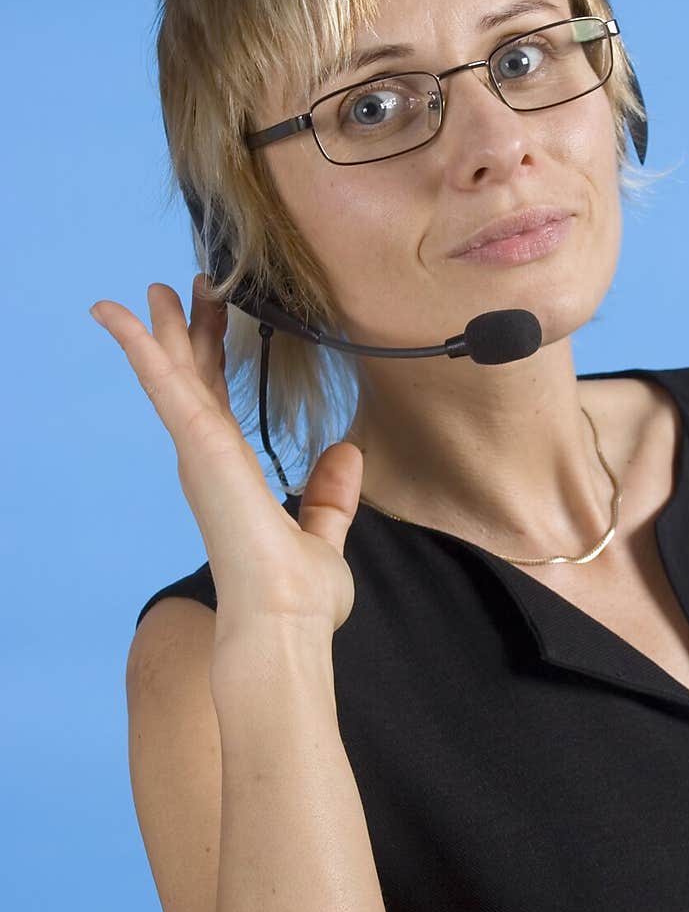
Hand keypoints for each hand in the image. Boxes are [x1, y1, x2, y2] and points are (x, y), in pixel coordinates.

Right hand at [90, 277, 362, 649]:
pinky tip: (119, 316)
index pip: (218, 403)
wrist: (285, 626)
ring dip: (158, 330)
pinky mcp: (198, 448)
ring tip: (149, 288)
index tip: (214, 316)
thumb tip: (346, 453)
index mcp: (233, 475)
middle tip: (182, 284)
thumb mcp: (324, 535)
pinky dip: (140, 349)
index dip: (212, 358)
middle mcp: (208, 461)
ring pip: (174, 374)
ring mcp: (199, 453)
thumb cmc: (298, 600)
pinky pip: (165, 386)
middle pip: (193, 379)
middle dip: (186, 330)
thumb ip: (329, 496)